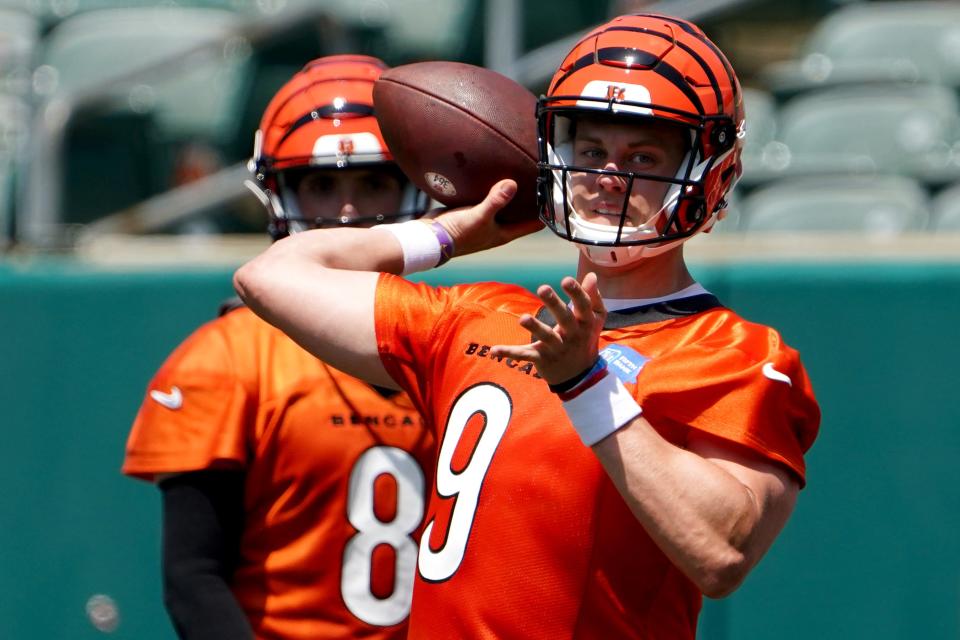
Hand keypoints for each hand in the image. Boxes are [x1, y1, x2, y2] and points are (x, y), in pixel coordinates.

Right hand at [432, 180, 543, 257]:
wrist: (428, 238)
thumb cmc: (456, 233)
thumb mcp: (478, 216)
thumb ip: (496, 201)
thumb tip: (513, 183)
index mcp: (503, 234)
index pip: (533, 224)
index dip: (546, 213)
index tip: (556, 197)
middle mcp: (496, 228)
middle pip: (520, 214)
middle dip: (530, 200)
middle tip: (541, 179)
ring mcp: (483, 221)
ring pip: (503, 205)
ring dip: (510, 194)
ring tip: (521, 173)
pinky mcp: (470, 213)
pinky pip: (486, 199)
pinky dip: (491, 190)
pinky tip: (493, 174)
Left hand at [490, 273, 605, 384]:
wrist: (580, 375)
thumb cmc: (585, 338)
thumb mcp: (594, 319)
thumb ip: (592, 297)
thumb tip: (591, 275)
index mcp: (585, 323)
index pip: (583, 306)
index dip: (576, 293)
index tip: (566, 280)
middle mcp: (572, 335)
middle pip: (564, 319)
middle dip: (554, 304)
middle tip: (542, 288)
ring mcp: (557, 348)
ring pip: (546, 337)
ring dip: (535, 327)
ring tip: (523, 318)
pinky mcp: (542, 358)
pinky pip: (525, 355)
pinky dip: (509, 353)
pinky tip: (494, 350)